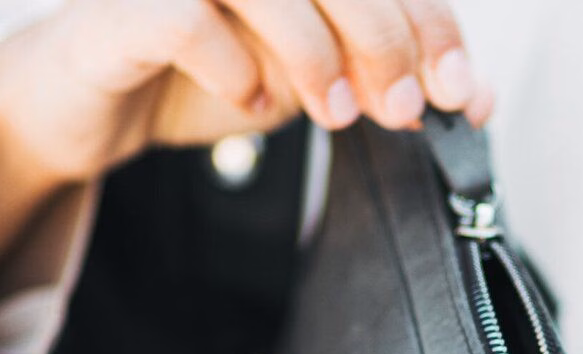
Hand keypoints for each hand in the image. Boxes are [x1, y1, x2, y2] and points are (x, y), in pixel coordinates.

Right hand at [0, 0, 492, 284]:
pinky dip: (232, 63)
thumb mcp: (317, 78)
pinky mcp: (122, 6)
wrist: (104, 101)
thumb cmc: (213, 72)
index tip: (461, 91)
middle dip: (385, 40)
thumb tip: (478, 97)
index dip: (430, 23)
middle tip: (400, 110)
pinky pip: (185, 18)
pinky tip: (254, 98)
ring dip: (316, 52)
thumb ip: (388, 77)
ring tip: (333, 114)